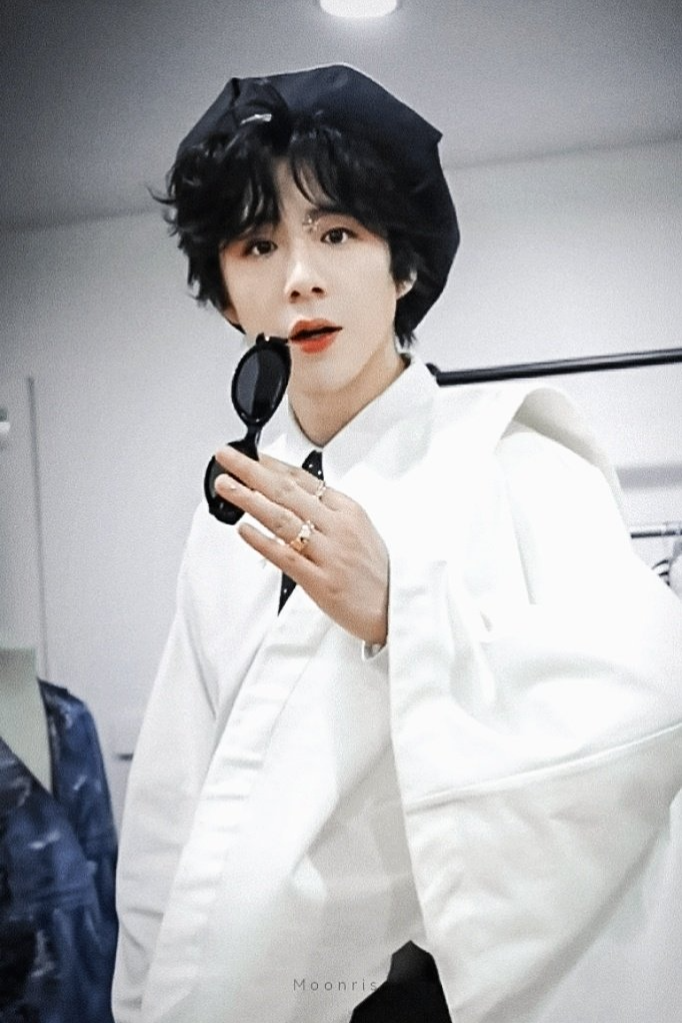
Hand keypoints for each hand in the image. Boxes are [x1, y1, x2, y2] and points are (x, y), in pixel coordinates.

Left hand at [213, 447, 388, 645]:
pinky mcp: (320, 581)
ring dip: (249, 499)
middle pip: (287, 492)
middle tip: (228, 457)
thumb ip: (330, 513)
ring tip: (226, 486)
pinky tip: (243, 529)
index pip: (304, 480)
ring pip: (282, 519)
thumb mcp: (361, 531)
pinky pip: (285, 556)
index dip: (273, 464)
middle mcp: (338, 528)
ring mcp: (329, 554)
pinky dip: (262, 541)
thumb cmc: (378, 573)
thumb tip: (296, 497)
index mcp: (348, 511)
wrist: (395, 609)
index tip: (252, 454)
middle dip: (252, 470)